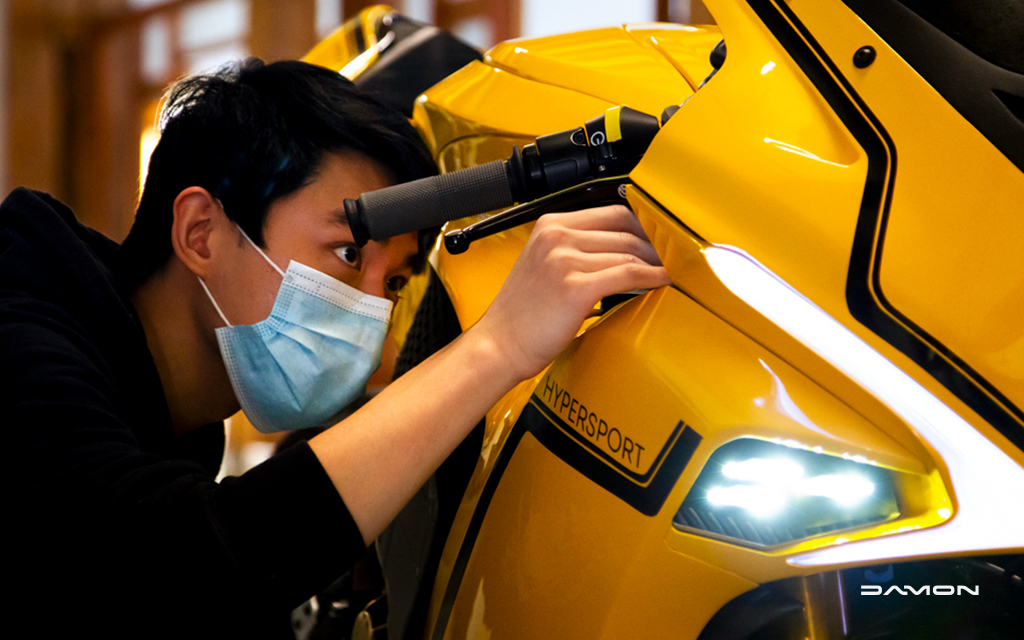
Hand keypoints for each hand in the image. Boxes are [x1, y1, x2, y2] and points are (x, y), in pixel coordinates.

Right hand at [471, 204, 670, 380]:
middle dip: (655, 244)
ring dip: (656, 263)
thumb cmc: (521, 315)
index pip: (612, 212)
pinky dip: (652, 277)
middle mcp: (556, 237)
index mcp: (549, 225)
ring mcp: (564, 260)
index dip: (643, 225)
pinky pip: (628, 274)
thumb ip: (575, 250)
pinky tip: (662, 282)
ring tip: (670, 272)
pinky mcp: (575, 287)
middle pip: (625, 229)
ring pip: (629, 252)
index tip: (659, 238)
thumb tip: (623, 249)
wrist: (499, 345)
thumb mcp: (543, 265)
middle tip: (672, 258)